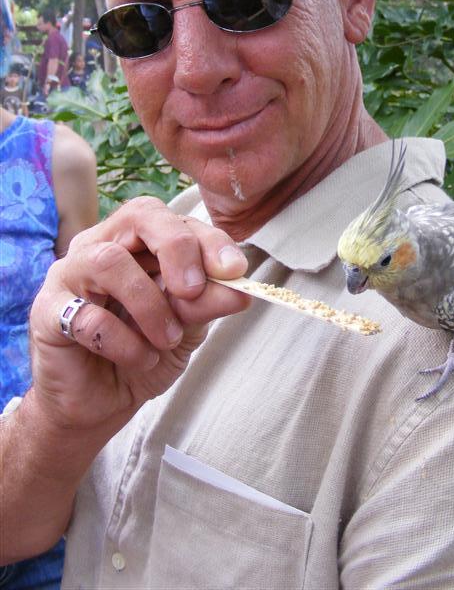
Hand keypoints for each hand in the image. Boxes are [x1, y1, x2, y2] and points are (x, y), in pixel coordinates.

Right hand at [29, 196, 249, 432]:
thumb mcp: (186, 329)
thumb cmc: (142, 354)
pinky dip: (123, 342)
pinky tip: (138, 358)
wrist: (100, 405)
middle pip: (138, 216)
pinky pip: (86, 315)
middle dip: (176, 248)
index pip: (173, 219)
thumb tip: (241, 289)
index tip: (235, 270)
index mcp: (136, 243)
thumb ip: (206, 304)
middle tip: (193, 290)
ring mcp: (68, 275)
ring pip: (109, 261)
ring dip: (149, 305)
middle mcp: (100, 246)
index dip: (208, 239)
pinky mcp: (46, 312)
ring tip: (167, 339)